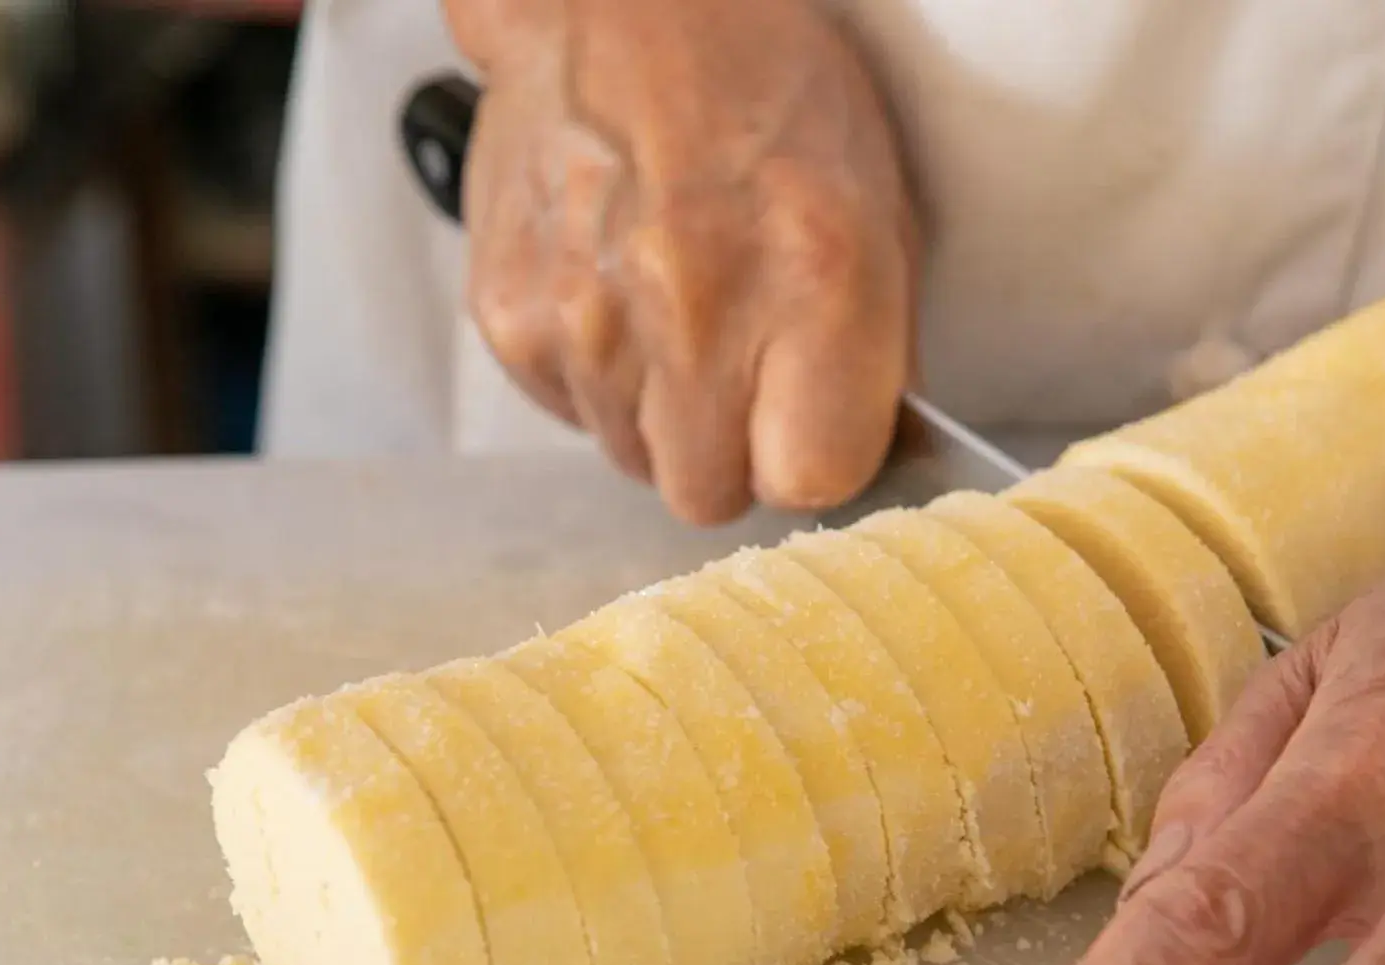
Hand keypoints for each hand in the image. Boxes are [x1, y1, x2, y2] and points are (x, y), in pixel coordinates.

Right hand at [444, 0, 917, 524]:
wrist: (617, 2)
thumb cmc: (760, 90)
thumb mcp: (872, 206)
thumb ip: (875, 350)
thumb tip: (872, 454)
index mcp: (811, 281)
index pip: (809, 482)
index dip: (814, 462)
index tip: (813, 424)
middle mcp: (691, 309)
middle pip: (708, 495)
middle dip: (730, 451)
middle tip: (738, 368)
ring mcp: (586, 319)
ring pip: (632, 459)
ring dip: (659, 411)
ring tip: (673, 306)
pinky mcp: (509, 317)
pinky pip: (568, 413)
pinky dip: (595, 375)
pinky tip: (616, 291)